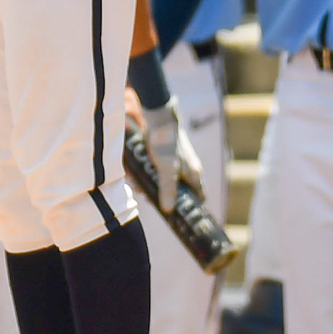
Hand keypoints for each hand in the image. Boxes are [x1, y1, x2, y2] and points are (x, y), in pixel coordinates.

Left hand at [143, 97, 203, 212]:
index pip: (199, 197)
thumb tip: (168, 210)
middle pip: (177, 191)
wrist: (158, 117)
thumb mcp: (167, 168)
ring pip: (163, 180)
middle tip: (147, 196)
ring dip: (150, 184)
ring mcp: (175, 162)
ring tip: (136, 184)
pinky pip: (155, 170)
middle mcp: (187, 170)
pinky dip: (145, 173)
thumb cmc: (166, 143)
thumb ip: (168, 189)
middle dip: (161, 195)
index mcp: (194, 174)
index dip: (191, 208)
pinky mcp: (163, 156)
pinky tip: (134, 173)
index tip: (178, 216)